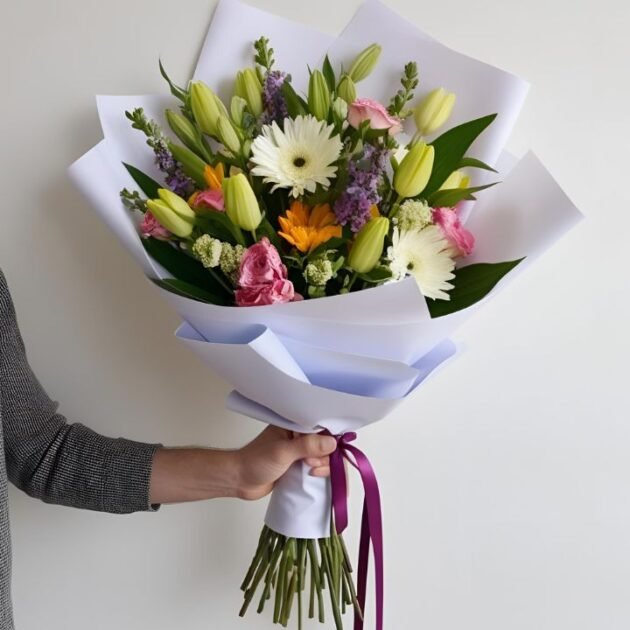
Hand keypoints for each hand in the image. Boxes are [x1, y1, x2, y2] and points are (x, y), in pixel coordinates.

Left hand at [149, 427, 336, 504]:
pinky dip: (320, 473)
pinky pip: (318, 468)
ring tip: (311, 472)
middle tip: (312, 464)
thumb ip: (307, 446)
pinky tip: (314, 478)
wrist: (239, 480)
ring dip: (324, 466)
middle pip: (327, 443)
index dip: (330, 438)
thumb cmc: (256, 461)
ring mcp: (300, 452)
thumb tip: (333, 443)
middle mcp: (300, 436)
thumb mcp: (283, 452)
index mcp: (295, 425)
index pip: (322, 427)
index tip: (327, 451)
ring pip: (324, 457)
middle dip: (326, 456)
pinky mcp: (299, 466)